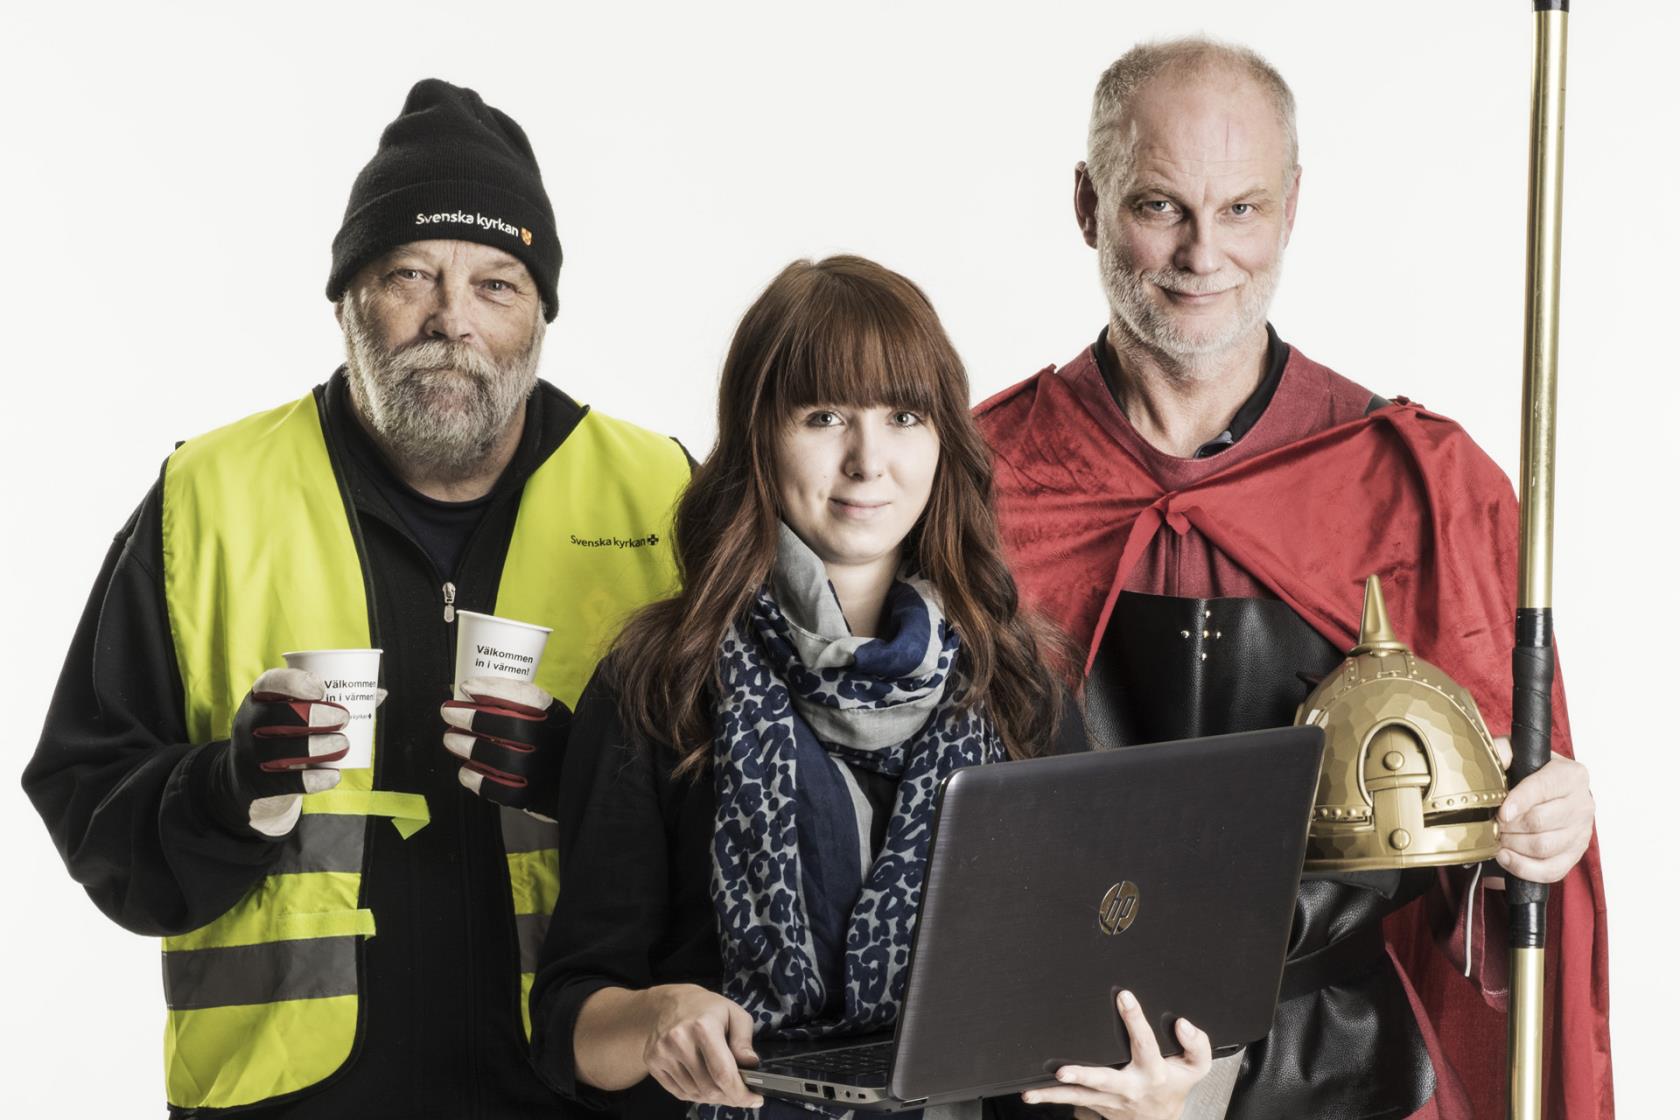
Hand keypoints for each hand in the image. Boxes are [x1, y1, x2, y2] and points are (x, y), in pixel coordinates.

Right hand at [206, 668, 348, 836]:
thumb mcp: (296, 716)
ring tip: (343, 744)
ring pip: (282, 749)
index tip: (322, 689)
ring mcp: (249, 755)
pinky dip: (313, 779)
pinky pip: (284, 782)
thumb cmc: (286, 736)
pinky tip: (333, 776)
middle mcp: (249, 724)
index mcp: (260, 698)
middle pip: (278, 715)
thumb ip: (335, 704)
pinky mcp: (256, 784)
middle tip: (344, 718)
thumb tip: (380, 693)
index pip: (270, 682)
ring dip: (318, 746)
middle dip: (314, 715)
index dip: (295, 683)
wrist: (252, 782)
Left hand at [441, 678, 570, 821]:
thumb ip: (511, 701)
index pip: (528, 698)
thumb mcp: (539, 711)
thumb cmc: (544, 736)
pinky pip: (497, 789)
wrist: (563, 774)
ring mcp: (538, 770)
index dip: (494, 690)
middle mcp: (549, 742)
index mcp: (553, 715)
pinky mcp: (527, 795)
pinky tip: (467, 769)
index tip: (468, 687)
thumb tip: (469, 692)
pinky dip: (476, 778)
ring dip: (469, 747)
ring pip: (501, 759)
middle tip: (449, 712)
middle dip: (474, 718)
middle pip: (512, 728)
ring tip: (452, 739)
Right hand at [641, 984, 762, 1107]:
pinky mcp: (653, 1062)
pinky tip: (705, 1084)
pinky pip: (679, 1092)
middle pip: (709, 1088)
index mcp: (703, 1027)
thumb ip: (744, 1040)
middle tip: (740, 1094)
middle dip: (730, 1097)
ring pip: (694, 1094)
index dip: (741, 1093)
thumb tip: (750, 1064)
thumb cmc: (705, 1008)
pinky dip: (696, 1095)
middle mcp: (679, 1041)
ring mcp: (663, 1053)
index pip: (723, 1073)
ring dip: (713, 1097)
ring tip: (723, 1087)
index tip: (754, 1099)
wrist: (668, 1002)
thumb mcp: (733, 1013)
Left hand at [1021, 990, 1209, 1118]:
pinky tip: (1029, 1094)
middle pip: (1104, 1080)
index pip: (1145, 1042)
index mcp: (1153, 1072)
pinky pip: (1072, 1102)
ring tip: (1031, 1092)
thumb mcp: (1196, 1067)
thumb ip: (1197, 1045)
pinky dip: (1051, 1098)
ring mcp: (1110, 1100)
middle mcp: (1129, 1088)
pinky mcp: (1096, 1106)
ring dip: (1055, 1094)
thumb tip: (1183, 1024)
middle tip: (1063, 1070)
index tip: (1124, 997)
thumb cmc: (1174, 1085)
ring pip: (1080, 1097)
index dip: (1135, 1019)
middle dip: (1083, 1075)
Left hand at [1491, 736, 1594, 882]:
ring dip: (1513, 846)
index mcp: (1571, 775)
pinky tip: (1506, 857)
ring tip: (1497, 837)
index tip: (1501, 812)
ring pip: (1543, 847)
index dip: (1518, 801)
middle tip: (1492, 823)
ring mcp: (1581, 832)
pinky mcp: (1575, 855)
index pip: (1542, 788)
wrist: (1554, 795)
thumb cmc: (1533, 774)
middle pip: (1540, 822)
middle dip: (1509, 826)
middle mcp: (1582, 804)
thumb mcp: (1520, 755)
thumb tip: (1490, 757)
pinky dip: (1524, 868)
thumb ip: (1503, 751)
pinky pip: (1551, 870)